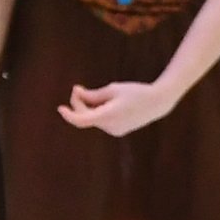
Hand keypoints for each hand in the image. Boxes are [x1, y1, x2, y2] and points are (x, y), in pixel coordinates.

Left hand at [61, 77, 185, 136]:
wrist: (158, 102)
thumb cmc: (135, 92)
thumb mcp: (112, 89)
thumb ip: (92, 95)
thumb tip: (76, 94)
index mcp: (108, 115)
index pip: (81, 120)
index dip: (69, 114)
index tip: (60, 108)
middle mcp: (110, 126)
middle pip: (86, 117)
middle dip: (79, 104)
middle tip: (79, 88)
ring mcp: (114, 130)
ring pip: (94, 119)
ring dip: (89, 108)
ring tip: (95, 93)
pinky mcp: (118, 130)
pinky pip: (102, 121)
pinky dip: (98, 112)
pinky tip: (105, 103)